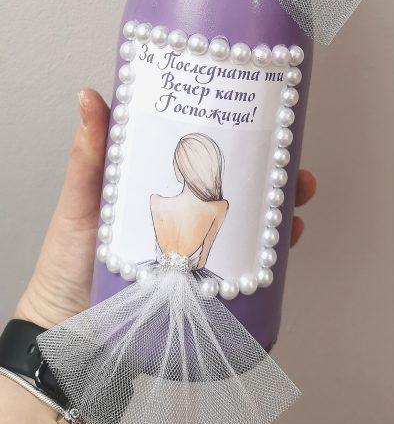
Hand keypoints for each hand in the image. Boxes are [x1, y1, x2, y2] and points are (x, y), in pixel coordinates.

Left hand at [15, 88, 315, 327]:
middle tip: (294, 165)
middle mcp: (185, 216)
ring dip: (282, 210)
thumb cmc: (69, 260)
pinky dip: (274, 256)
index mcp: (159, 186)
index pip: (205, 155)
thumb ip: (88, 156)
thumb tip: (89, 96)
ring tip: (297, 198)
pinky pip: (247, 268)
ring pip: (252, 225)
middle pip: (240, 187)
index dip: (238, 135)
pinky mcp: (204, 287)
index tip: (265, 118)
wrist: (65, 328)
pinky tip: (287, 242)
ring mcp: (197, 251)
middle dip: (275, 173)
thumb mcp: (81, 200)